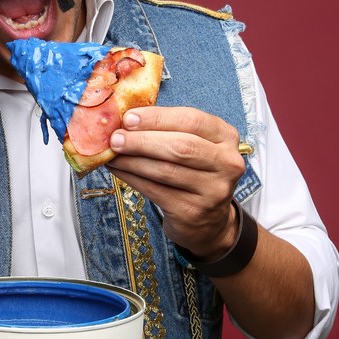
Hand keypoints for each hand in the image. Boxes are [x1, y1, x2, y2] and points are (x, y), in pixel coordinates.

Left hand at [109, 106, 245, 258]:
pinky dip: (132, 178)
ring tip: (111, 154)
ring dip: (132, 160)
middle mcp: (227, 163)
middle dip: (141, 141)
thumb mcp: (194, 145)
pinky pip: (155, 190)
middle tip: (115, 138)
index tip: (128, 118)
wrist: (208, 220)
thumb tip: (125, 120)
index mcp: (226, 137)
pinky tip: (118, 170)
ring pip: (165, 170)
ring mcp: (213, 190)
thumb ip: (168, 130)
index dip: (157, 118)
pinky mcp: (193, 211)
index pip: (191, 120)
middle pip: (180, 147)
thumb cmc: (194, 173)